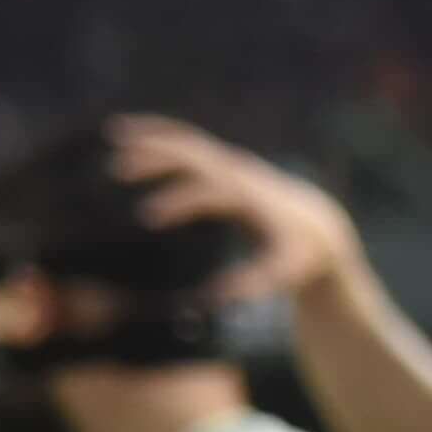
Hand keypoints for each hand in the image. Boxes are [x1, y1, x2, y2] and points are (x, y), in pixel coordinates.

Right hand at [110, 116, 361, 306]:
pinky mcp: (225, 161)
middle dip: (157, 159)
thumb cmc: (298, 255)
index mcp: (252, 200)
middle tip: (117, 169)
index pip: (211, 193)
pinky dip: (161, 131)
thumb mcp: (284, 273)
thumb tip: (218, 300)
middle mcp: (242, 174)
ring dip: (153, 137)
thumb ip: (254, 284)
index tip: (147, 216)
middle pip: (196, 157)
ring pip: (189, 142)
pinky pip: (189, 140)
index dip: (179, 202)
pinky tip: (132, 131)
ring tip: (114, 134)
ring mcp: (233, 163)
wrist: (317, 225)